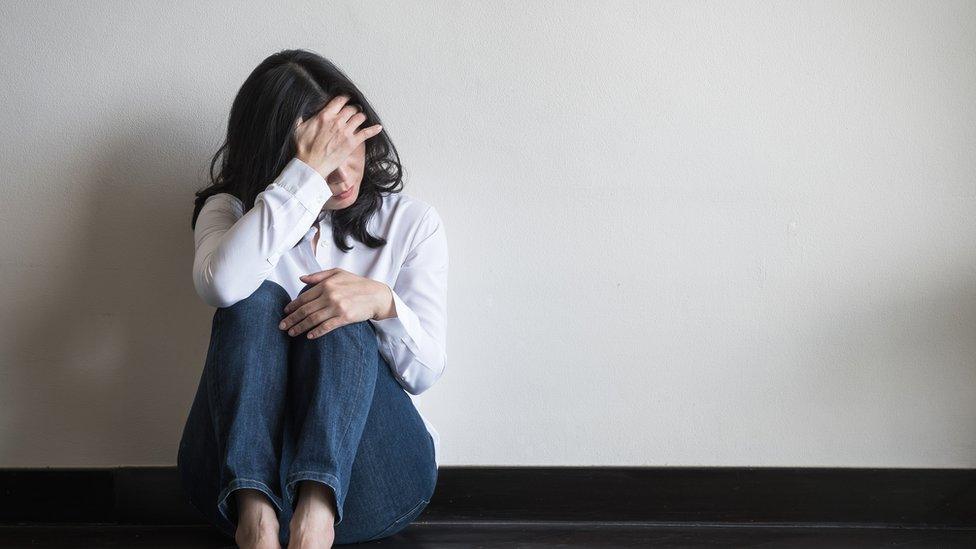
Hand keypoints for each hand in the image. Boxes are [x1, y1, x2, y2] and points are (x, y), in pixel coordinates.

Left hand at [278, 268, 392, 338]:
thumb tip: (301, 279)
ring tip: (291, 333)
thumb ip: (319, 275)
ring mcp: (337, 307)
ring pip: (313, 319)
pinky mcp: (345, 317)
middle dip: (291, 319)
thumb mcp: (339, 273)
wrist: (377, 296)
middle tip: (282, 326)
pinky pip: (326, 327)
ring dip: (300, 327)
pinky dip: (316, 332)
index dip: (292, 306)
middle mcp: (330, 295)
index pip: (304, 297)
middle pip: (305, 310)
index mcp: (327, 284)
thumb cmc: (358, 284)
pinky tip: (309, 336)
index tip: (285, 312)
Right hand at [293, 94, 382, 178]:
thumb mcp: (298, 129)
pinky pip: (367, 133)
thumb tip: (301, 113)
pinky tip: (378, 127)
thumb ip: (302, 118)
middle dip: (354, 108)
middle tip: (355, 110)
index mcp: (325, 115)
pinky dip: (373, 129)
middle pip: (351, 108)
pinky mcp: (352, 143)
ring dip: (361, 117)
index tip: (347, 99)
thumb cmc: (303, 149)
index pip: (340, 100)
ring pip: (360, 117)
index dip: (345, 98)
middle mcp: (337, 121)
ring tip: (361, 117)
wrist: (310, 165)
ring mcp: (346, 132)